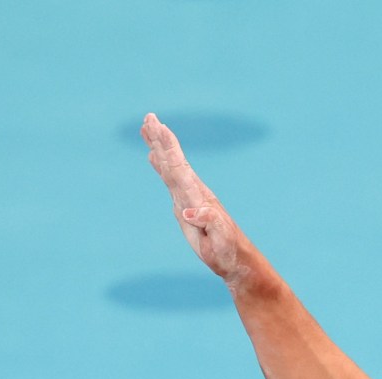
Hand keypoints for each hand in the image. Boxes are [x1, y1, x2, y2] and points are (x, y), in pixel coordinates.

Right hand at [142, 112, 250, 292]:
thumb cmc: (229, 250)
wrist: (235, 258)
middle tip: (149, 117)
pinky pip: (169, 180)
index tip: (158, 126)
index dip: (168, 146)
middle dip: (160, 139)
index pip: (179, 166)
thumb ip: (208, 222)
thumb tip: (189, 212)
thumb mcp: (220, 238)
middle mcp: (192, 191)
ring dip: (158, 148)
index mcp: (197, 196)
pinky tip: (153, 157)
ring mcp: (187, 197)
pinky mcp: (184, 205)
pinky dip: (160, 166)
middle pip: (173, 160)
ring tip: (146, 128)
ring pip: (169, 166)